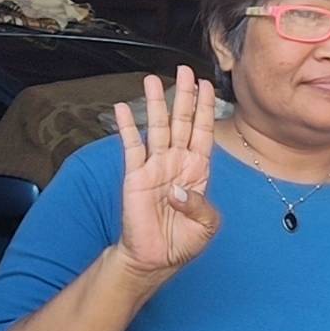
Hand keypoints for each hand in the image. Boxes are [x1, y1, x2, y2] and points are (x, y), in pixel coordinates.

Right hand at [112, 67, 220, 281]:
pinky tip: (122, 109)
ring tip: (153, 79)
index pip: (203, 130)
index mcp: (198, 170)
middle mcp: (177, 162)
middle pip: (181, 121)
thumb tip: (178, 190)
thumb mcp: (206, 225)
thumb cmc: (183, 241)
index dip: (206, 108)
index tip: (207, 84)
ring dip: (156, 104)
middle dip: (183, 96)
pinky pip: (130, 147)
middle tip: (184, 70)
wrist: (155, 259)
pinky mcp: (134, 176)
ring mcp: (155, 167)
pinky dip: (126, 128)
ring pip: (156, 128)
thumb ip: (199, 206)